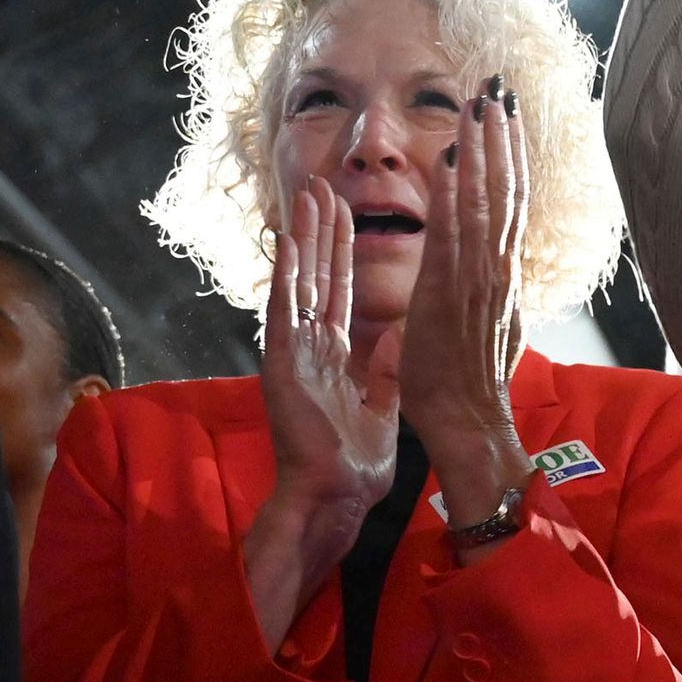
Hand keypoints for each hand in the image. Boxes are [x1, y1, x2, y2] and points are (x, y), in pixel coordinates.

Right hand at [253, 179, 395, 556]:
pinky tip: (287, 241)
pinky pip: (283, 311)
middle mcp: (311, 347)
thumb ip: (385, 369)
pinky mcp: (283, 364)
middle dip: (319, 230)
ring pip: (298, 284)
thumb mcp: (383, 404)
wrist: (339, 495)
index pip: (338, 289)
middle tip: (317, 185)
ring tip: (303, 197)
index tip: (342, 210)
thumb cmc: (356, 463)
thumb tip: (398, 335)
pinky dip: (285, 276)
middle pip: (316, 276)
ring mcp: (294, 353)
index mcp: (335, 355)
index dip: (339, 249)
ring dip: (301, 240)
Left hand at [396, 77, 530, 536]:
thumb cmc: (469, 382)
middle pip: (506, 188)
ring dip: (485, 149)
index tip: (508, 116)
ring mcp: (478, 277)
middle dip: (503, 136)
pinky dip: (458, 193)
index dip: (511, 156)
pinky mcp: (450, 291)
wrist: (468, 424)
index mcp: (502, 273)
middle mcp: (497, 268)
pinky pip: (455, 232)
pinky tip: (457, 157)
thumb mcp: (488, 322)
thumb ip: (489, 287)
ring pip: (487, 199)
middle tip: (499, 86)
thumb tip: (497, 267)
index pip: (511, 202)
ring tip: (484, 103)